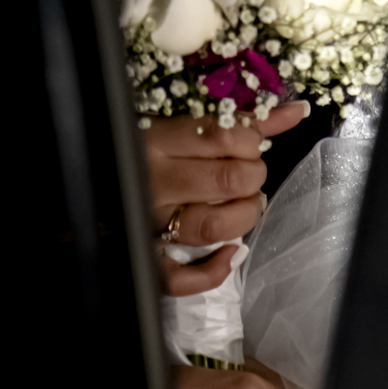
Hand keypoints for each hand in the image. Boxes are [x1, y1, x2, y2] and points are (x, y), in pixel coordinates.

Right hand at [145, 101, 308, 296]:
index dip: (252, 139)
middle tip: (249, 173)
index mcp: (156, 139)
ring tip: (244, 204)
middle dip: (254, 176)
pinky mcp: (146, 257)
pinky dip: (212, 271)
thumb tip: (296, 111)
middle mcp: (153, 181)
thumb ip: (239, 120)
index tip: (249, 143)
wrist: (91, 177)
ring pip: (214, 226)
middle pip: (229, 180)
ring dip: (244, 216)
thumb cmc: (143, 146)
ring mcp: (149, 223)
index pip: (224, 135)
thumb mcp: (182, 125)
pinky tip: (230, 254)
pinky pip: (180, 278)